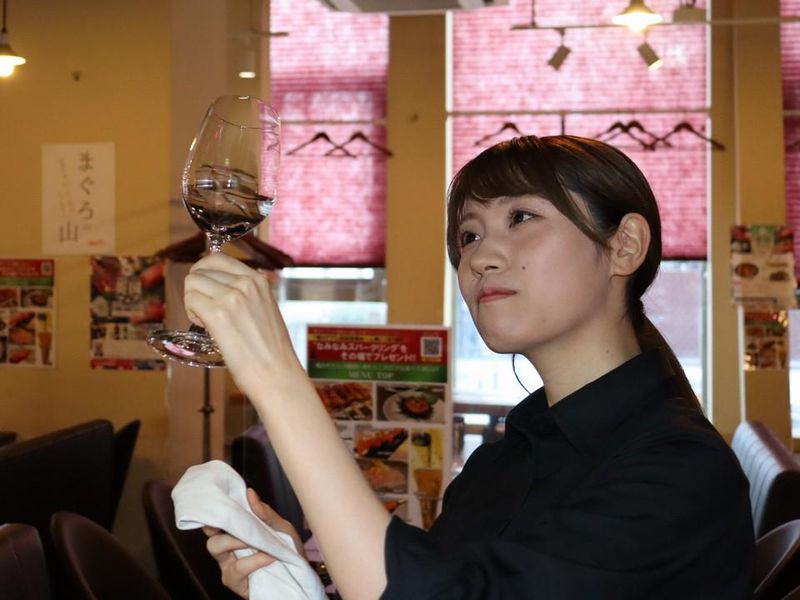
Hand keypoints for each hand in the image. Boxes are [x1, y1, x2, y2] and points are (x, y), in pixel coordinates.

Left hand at [183, 252, 304, 395]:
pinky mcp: (218, 315)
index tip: (205, 289)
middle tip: (205, 310)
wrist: (277, 373)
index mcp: (258, 280)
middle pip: (200, 270)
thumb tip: (220, 289)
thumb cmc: (272, 350)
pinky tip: (206, 327)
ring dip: (192, 300)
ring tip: (206, 320)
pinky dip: (191, 313)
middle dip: (197, 289)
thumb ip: (247, 295)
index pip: (218, 258)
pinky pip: (190, 300)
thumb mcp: (266, 309)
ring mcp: (232, 297)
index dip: (204, 273)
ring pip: (192, 283)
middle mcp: (245, 283)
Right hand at [204, 488, 306, 597]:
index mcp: (235, 531)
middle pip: (210, 531)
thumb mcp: (281, 526)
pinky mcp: (234, 581)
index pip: (215, 519)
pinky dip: (254, 560)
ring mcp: (228, 565)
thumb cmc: (287, 547)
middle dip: (221, 524)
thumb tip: (250, 493)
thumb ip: (265, 513)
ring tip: (258, 541)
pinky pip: (237, 568)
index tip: (220, 500)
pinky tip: (270, 556)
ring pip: (216, 548)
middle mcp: (227, 547)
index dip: (212, 511)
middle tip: (239, 519)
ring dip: (235, 540)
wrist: (300, 572)